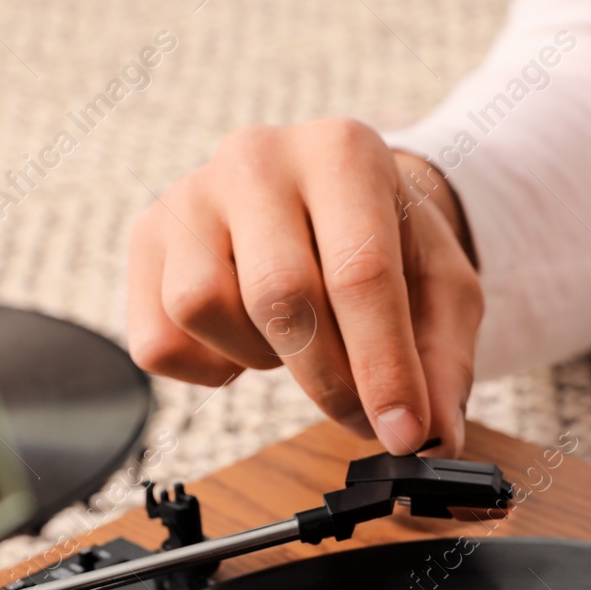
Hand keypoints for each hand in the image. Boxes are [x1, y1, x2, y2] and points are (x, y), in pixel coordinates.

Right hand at [126, 118, 480, 454]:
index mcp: (343, 153)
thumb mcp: (441, 289)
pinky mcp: (146, 238)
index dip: (383, 367)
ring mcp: (190, 194)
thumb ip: (444, 363)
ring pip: (202, 308)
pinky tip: (246, 341)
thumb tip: (434, 437)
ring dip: (258, 355)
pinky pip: (158, 340)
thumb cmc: (387, 242)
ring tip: (294, 341)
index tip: (403, 434)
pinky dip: (207, 368)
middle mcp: (258, 157)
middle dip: (329, 380)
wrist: (330, 199)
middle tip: (361, 416)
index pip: (358, 271)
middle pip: (280, 295)